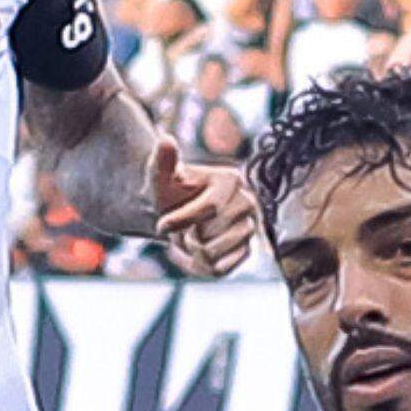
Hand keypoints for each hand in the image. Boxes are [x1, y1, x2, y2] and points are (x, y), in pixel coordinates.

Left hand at [153, 138, 263, 278]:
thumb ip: (163, 160)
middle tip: (181, 226)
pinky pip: (220, 270)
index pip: (209, 209)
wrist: (172, 212)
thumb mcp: (160, 175)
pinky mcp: (246, 251)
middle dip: (185, 235)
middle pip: (210, 235)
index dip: (180, 221)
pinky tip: (192, 253)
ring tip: (188, 236)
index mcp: (231, 180)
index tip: (160, 226)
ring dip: (190, 251)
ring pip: (213, 254)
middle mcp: (248, 203)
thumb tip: (165, 140)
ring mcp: (250, 228)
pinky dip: (198, 267)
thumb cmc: (167, 191)